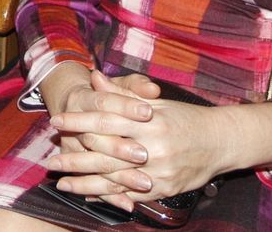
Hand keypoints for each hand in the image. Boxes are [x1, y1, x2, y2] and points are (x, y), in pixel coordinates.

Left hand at [49, 80, 224, 201]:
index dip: (79, 121)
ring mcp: (157, 172)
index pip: (105, 120)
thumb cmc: (185, 118)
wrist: (221, 142)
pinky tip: (87, 196)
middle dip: (75, 156)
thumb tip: (93, 76)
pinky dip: (107, 196)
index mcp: (148, 121)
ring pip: (114, 179)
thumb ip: (121, 93)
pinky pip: (130, 194)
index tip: (56, 121)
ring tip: (61, 183)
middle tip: (50, 158)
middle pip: (105, 153)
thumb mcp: (155, 102)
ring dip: (84, 183)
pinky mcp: (163, 190)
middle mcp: (152, 147)